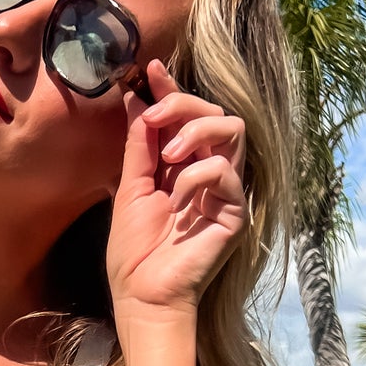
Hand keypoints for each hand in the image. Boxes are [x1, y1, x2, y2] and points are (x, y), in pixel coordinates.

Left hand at [106, 57, 247, 320]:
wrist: (142, 295)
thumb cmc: (135, 251)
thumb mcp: (130, 188)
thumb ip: (138, 145)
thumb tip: (135, 98)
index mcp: (182, 166)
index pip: (186, 118)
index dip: (172, 90)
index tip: (150, 69)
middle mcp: (208, 173)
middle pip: (216, 114)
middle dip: (182, 105)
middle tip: (153, 119)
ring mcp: (225, 192)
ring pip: (233, 130)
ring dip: (195, 132)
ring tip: (167, 158)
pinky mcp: (236, 212)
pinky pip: (226, 172)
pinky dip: (196, 177)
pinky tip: (176, 200)